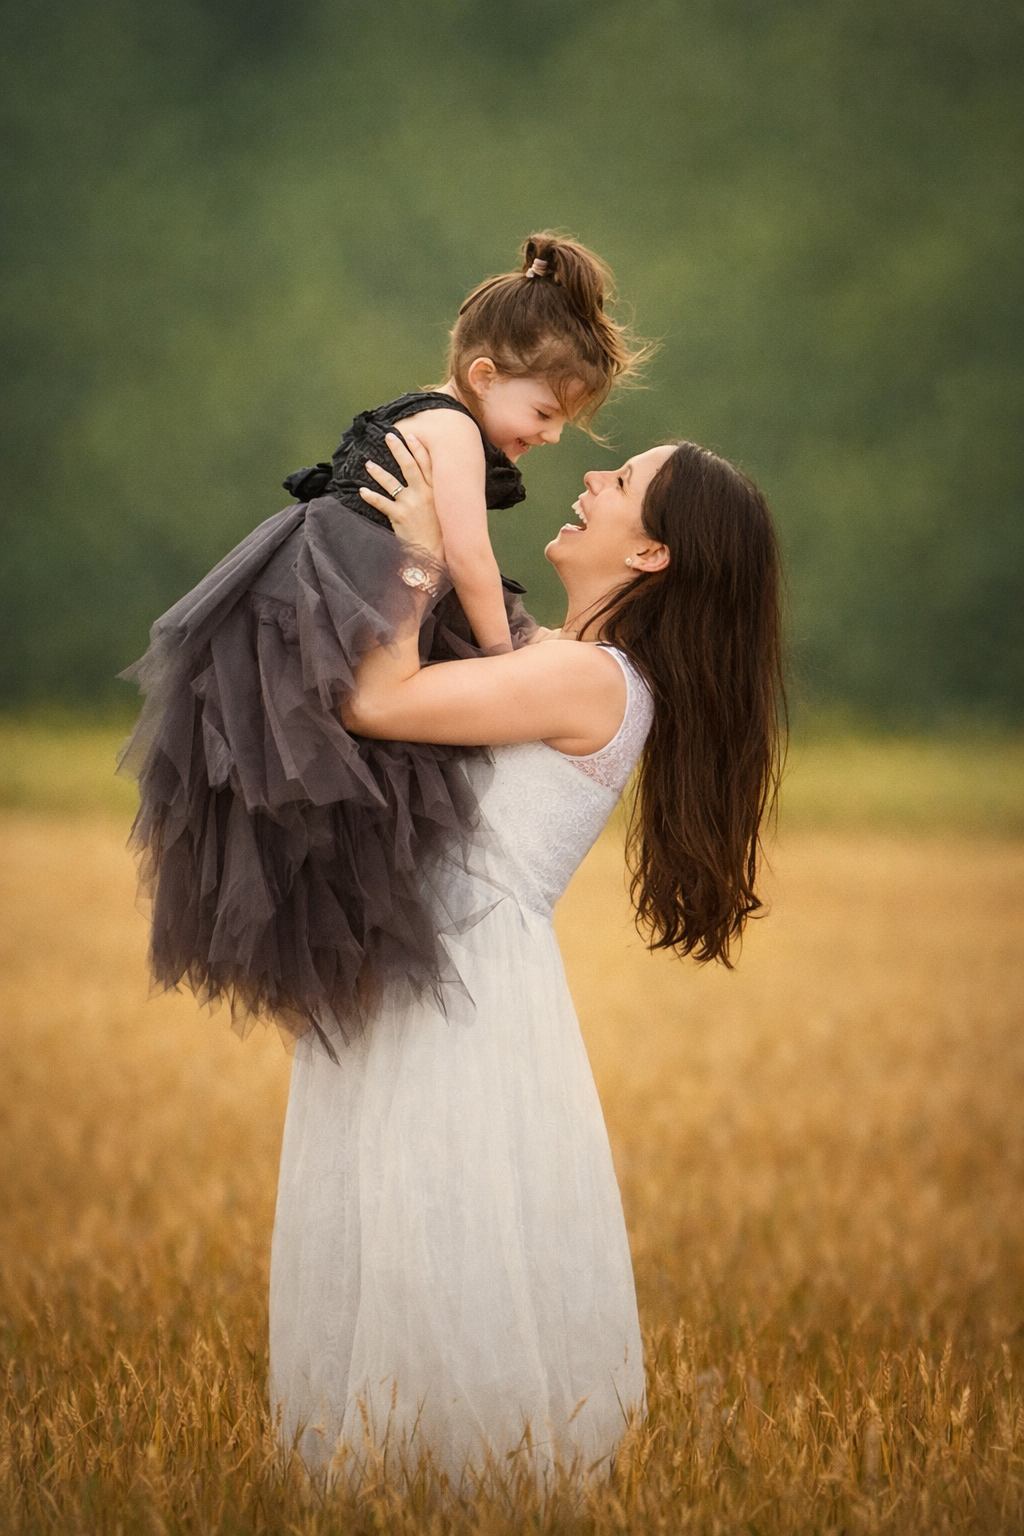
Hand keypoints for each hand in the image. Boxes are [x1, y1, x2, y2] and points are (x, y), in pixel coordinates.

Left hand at [362, 432, 444, 565]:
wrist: (434, 554)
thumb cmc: (440, 534)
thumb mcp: (444, 510)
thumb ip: (436, 495)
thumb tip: (431, 484)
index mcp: (436, 491)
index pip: (427, 464)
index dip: (418, 449)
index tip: (410, 436)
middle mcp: (424, 494)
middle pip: (409, 467)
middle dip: (398, 450)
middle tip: (389, 437)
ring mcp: (410, 504)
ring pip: (392, 482)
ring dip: (378, 472)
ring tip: (368, 464)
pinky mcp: (399, 516)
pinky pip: (381, 503)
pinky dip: (370, 496)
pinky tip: (362, 490)